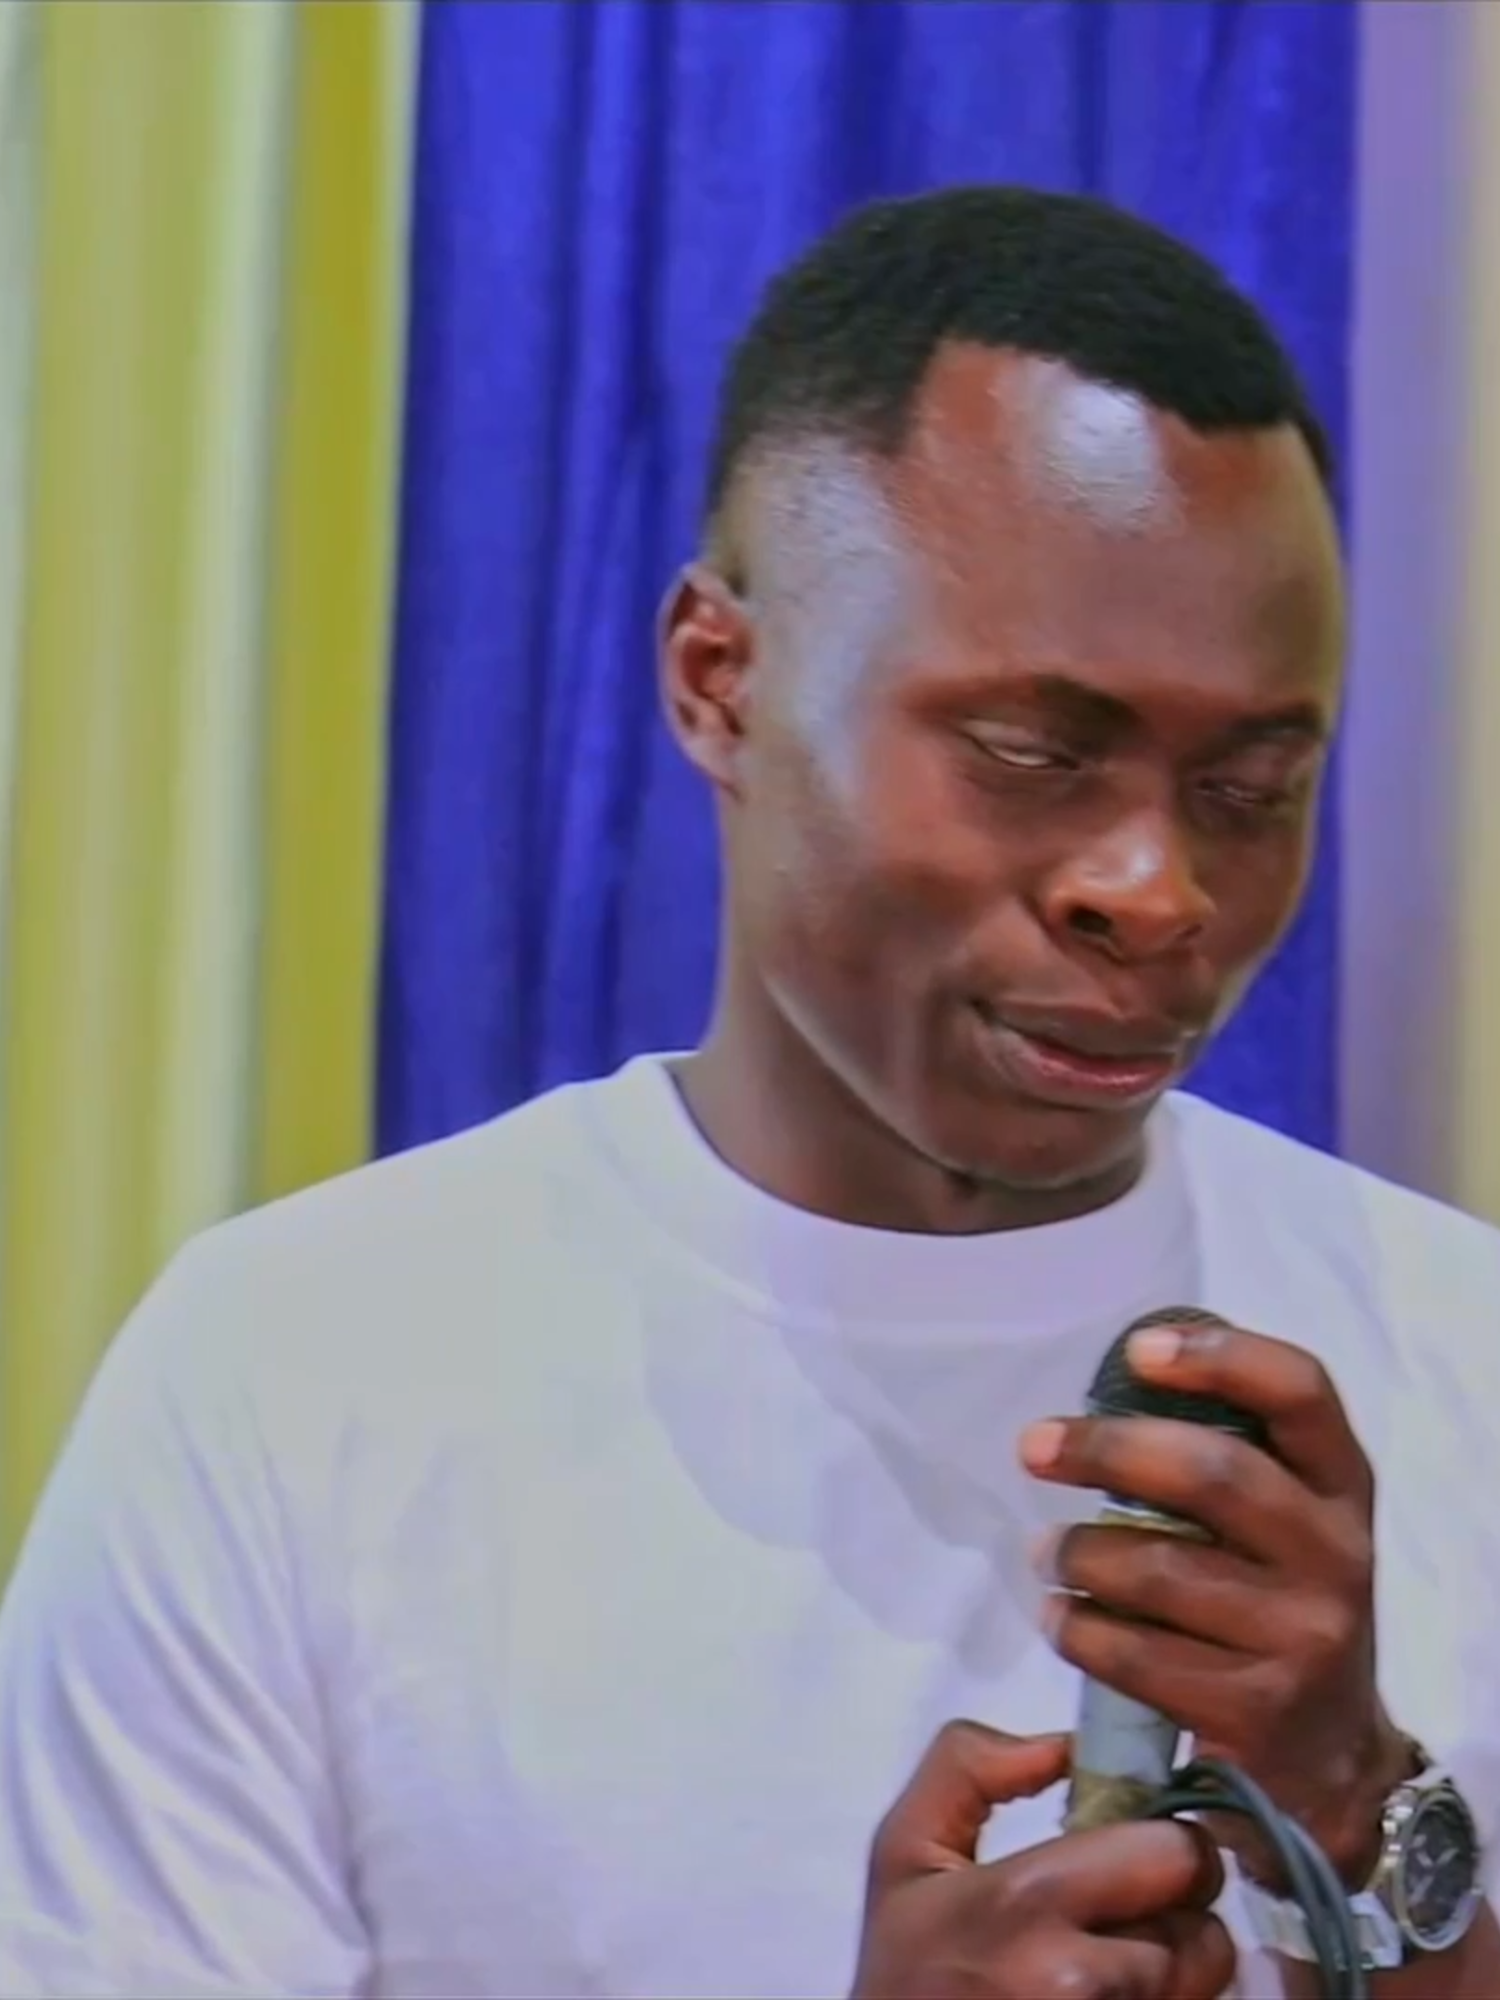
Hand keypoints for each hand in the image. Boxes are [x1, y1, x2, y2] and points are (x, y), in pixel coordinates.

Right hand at [851, 1722, 1233, 1998]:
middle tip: (1136, 1913)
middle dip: (1181, 1914)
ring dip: (1176, 1973)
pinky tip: (1113, 1998)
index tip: (1134, 1849)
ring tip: (1117, 1966)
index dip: (1163, 1843)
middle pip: (1204, 1931)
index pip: (1169, 1854)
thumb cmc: (905, 1966)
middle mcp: (1078, 1979)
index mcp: (1027, 1899)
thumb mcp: (903, 1852)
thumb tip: (1067, 1745)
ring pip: (1201, 1987)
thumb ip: (968, 1769)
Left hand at [1019, 1319, 1413, 1884]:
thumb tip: (1109, 1394)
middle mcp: (1335, 1554)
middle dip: (1107, 1450)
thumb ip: (1229, 1458)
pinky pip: (1139, 1655)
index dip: (1222, 1358)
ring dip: (1078, 1553)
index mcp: (1343, 1486)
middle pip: (1215, 1475)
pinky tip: (1060, 1618)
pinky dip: (1079, 1629)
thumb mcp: (1287, 1523)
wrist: (1332, 1754)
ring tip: (1044, 1552)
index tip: (1138, 1350)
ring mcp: (1303, 1637)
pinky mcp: (1256, 1709)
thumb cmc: (1280, 1601)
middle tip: (1035, 1446)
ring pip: (1161, 1570)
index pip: (1300, 1393)